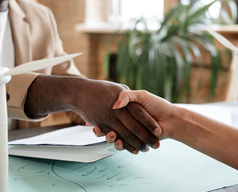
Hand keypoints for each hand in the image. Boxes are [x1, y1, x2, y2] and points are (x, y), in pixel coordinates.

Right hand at [25, 77, 160, 153]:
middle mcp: (116, 110)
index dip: (149, 122)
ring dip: (136, 144)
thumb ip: (129, 95)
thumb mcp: (118, 88)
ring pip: (125, 134)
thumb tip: (138, 105)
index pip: (139, 112)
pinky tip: (132, 150)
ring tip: (145, 150)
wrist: (78, 92)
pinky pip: (114, 137)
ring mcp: (108, 118)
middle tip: (156, 146)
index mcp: (123, 99)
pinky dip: (124, 145)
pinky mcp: (102, 125)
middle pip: (134, 126)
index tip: (159, 130)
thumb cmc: (100, 89)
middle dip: (146, 137)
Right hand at [94, 90, 175, 150]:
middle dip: (106, 129)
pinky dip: (120, 145)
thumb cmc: (158, 105)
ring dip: (111, 138)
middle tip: (99, 129)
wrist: (173, 120)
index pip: (112, 111)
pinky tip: (118, 143)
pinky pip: (123, 144)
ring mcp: (129, 130)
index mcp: (126, 108)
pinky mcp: (133, 140)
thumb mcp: (142, 95)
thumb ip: (128, 96)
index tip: (96, 114)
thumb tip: (115, 105)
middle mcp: (126, 119)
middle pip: (112, 126)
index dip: (103, 112)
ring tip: (111, 136)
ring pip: (115, 136)